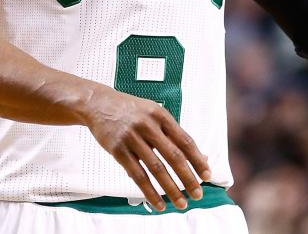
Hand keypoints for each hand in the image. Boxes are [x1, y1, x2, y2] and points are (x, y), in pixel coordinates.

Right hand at [80, 85, 210, 211]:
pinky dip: (149, 191)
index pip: (185, 141)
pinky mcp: (118, 150)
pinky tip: (158, 203)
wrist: (100, 104)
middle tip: (198, 194)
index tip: (207, 175)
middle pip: (174, 156)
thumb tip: (201, 157)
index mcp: (162, 116)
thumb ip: (175, 135)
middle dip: (188, 178)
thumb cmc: (133, 111)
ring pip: (156, 168)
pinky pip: (137, 175)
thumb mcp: (155, 115)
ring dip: (171, 188)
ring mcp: (132, 138)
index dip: (198, 160)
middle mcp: (149, 126)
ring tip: (181, 203)